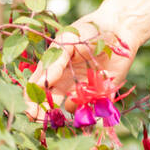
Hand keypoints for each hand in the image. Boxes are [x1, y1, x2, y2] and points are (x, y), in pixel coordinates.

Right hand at [23, 8, 138, 120]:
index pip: (35, 89)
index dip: (31, 102)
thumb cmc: (90, 30)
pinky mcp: (100, 93)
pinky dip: (94, 102)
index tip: (30, 112)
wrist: (119, 28)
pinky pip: (93, 106)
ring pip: (70, 107)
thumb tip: (40, 85)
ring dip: (72, 103)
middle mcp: (64, 82)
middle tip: (44, 122)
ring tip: (81, 88)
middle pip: (49, 104)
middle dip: (45, 114)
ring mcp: (81, 89)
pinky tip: (99, 87)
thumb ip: (54, 62)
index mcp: (52, 69)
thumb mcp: (67, 40)